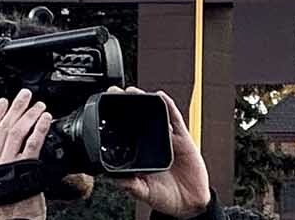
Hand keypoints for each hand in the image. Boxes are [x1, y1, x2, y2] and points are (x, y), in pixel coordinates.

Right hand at [0, 89, 51, 219]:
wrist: (14, 215)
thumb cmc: (3, 196)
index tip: (3, 102)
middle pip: (3, 128)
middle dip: (15, 109)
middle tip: (25, 96)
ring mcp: (8, 164)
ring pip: (17, 132)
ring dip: (29, 115)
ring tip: (38, 106)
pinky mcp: (25, 167)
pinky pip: (33, 143)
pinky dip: (39, 128)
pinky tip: (45, 119)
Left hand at [113, 88, 209, 218]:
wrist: (189, 202)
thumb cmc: (165, 197)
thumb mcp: (142, 192)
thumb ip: (129, 184)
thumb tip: (110, 177)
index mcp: (139, 157)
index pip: (125, 135)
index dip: (115, 122)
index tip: (104, 110)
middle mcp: (152, 145)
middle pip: (139, 120)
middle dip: (128, 105)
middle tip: (116, 93)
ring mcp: (167, 140)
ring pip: (155, 116)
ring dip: (146, 102)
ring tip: (134, 91)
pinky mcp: (182, 138)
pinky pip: (175, 119)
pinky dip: (169, 106)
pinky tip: (161, 97)